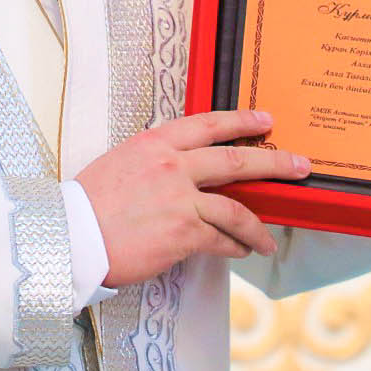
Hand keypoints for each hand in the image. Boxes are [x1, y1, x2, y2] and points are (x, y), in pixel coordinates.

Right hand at [74, 109, 309, 287]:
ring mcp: (181, 199)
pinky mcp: (184, 233)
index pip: (209, 125)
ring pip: (236, 209)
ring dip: (258, 226)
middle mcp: (173, 166)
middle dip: (275, 163)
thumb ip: (154, 162)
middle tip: (299, 165)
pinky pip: (221, 239)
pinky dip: (235, 246)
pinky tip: (241, 251)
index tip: (265, 120)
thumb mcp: (120, 164)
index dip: (242, 121)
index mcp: (155, 144)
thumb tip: (181, 173)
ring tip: (268, 239)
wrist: (71, 235)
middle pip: (236, 161)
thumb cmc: (87, 205)